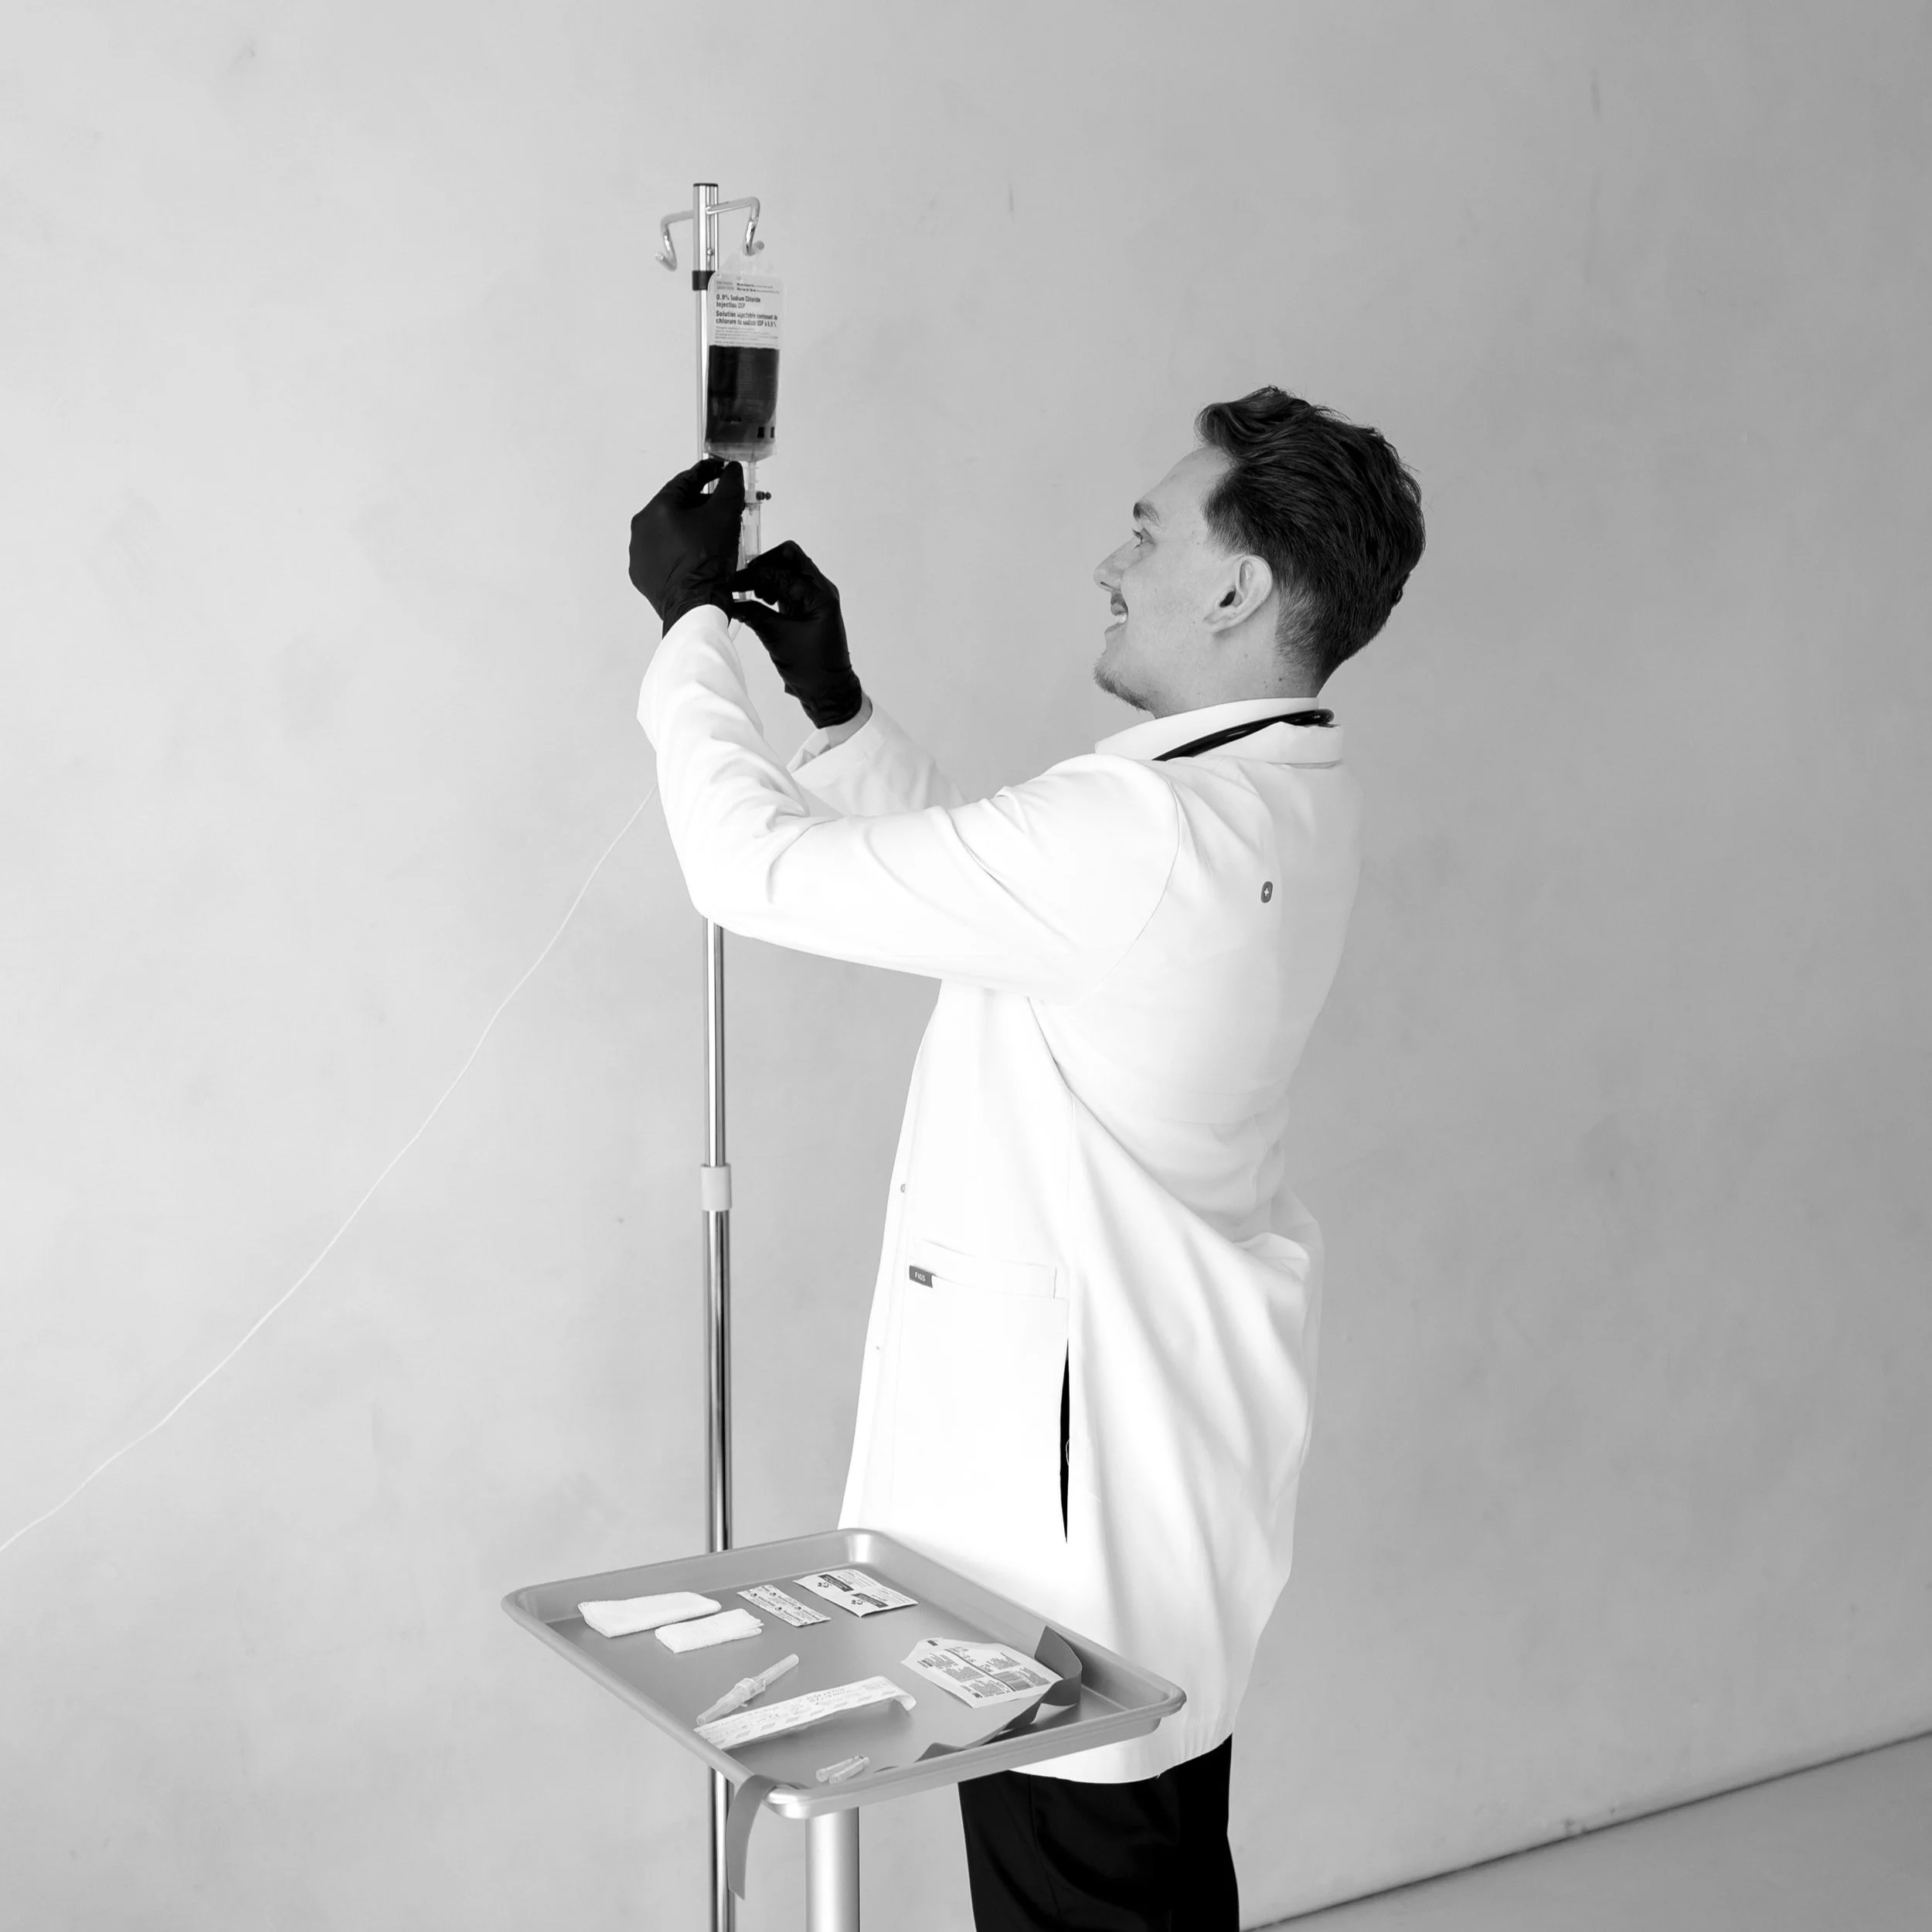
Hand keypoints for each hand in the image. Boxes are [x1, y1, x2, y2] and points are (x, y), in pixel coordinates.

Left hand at [628, 457, 745, 629]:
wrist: (695, 606)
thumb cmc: (708, 561)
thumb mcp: (725, 516)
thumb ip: (729, 487)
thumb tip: (731, 470)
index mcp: (658, 508)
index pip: (685, 481)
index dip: (707, 474)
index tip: (719, 471)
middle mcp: (641, 528)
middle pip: (675, 507)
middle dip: (700, 505)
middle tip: (721, 509)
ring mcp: (639, 553)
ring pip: (667, 532)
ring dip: (687, 530)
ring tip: (710, 537)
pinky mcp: (642, 575)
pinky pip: (662, 555)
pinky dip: (677, 552)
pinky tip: (695, 557)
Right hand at [725, 540, 863, 728]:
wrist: (829, 691)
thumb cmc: (811, 669)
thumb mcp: (778, 639)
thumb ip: (755, 615)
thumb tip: (731, 601)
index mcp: (820, 596)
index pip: (781, 573)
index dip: (754, 576)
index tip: (733, 583)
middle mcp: (821, 591)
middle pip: (791, 558)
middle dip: (765, 564)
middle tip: (745, 580)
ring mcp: (816, 599)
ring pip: (790, 570)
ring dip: (768, 576)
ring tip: (751, 593)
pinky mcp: (808, 608)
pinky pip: (790, 587)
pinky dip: (773, 588)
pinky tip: (759, 600)